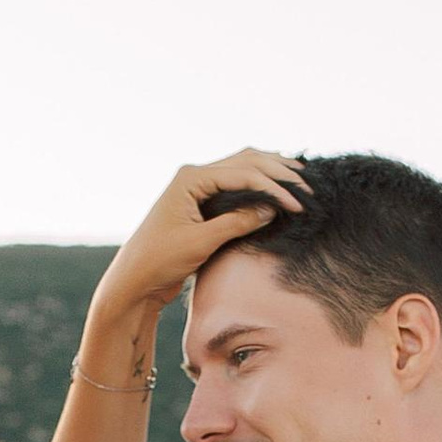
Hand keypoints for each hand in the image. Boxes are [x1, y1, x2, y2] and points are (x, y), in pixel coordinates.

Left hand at [92, 150, 309, 325]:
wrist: (135, 280)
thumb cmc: (160, 261)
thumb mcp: (201, 243)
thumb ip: (237, 222)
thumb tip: (271, 209)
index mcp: (191, 178)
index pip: (243, 173)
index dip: (274, 187)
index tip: (297, 204)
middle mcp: (194, 176)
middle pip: (245, 162)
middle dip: (277, 172)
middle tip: (306, 185)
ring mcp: (197, 187)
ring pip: (242, 168)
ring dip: (270, 173)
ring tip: (298, 177)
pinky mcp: (200, 203)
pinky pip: (235, 185)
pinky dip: (257, 185)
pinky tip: (275, 188)